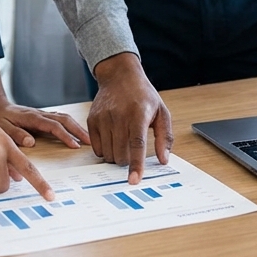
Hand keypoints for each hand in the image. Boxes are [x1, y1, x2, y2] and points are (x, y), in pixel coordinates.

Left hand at [0, 95, 90, 148]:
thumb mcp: (2, 128)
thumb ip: (16, 134)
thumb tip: (31, 142)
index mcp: (31, 117)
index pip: (53, 126)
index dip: (65, 136)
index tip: (74, 146)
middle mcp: (39, 114)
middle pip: (64, 119)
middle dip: (78, 130)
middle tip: (90, 142)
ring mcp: (42, 114)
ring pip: (64, 117)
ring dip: (77, 127)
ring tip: (87, 139)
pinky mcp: (42, 116)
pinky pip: (60, 119)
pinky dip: (70, 124)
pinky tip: (75, 132)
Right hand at [88, 53, 171, 183]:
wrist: (120, 76)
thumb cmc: (143, 95)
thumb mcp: (162, 112)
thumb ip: (165, 137)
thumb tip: (164, 160)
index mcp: (138, 114)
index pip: (137, 145)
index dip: (136, 165)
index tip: (134, 180)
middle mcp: (119, 116)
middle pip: (120, 154)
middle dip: (127, 160)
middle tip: (132, 149)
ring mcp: (103, 118)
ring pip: (107, 154)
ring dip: (116, 156)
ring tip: (122, 142)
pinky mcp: (92, 120)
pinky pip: (96, 148)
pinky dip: (105, 150)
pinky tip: (112, 139)